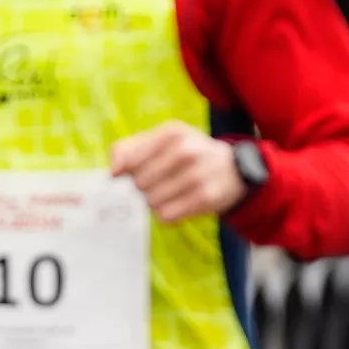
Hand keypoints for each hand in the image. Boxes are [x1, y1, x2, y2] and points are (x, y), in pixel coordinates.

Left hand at [110, 121, 249, 222]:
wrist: (236, 169)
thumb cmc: (189, 154)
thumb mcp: (163, 140)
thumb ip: (128, 149)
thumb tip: (113, 172)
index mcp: (171, 133)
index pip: (129, 162)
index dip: (129, 172)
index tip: (140, 171)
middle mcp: (185, 151)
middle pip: (139, 183)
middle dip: (145, 187)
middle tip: (161, 182)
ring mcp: (197, 175)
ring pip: (151, 201)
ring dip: (156, 202)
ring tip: (172, 193)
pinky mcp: (205, 198)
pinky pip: (167, 215)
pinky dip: (168, 213)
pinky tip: (180, 204)